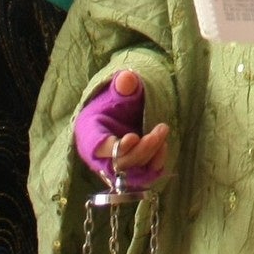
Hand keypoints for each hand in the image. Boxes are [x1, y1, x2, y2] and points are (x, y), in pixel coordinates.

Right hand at [76, 69, 170, 187]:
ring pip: (133, 171)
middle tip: (158, 131)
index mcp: (89, 134)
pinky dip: (156, 163)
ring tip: (162, 131)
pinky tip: (163, 146)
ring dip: (151, 155)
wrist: (116, 116)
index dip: (115, 147)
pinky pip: (143, 175)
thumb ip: (122, 86)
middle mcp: (100, 157)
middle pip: (119, 163)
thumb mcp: (116, 92)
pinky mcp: (130, 171)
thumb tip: (127, 78)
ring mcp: (115, 166)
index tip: (133, 137)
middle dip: (141, 150)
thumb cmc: (112, 104)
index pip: (99, 147)